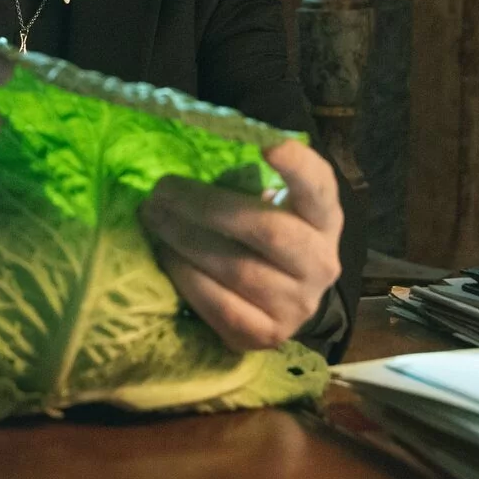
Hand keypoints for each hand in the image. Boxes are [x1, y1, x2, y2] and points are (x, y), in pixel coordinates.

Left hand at [139, 140, 344, 351]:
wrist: (283, 297)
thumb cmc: (265, 233)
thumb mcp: (271, 203)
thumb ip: (247, 181)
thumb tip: (192, 152)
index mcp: (325, 219)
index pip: (319, 188)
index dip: (297, 166)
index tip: (267, 144)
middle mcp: (321, 263)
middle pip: (267, 231)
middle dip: (206, 207)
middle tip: (162, 190)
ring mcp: (298, 305)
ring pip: (238, 270)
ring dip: (186, 240)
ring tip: (154, 219)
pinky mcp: (268, 334)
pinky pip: (221, 306)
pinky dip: (188, 278)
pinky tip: (167, 256)